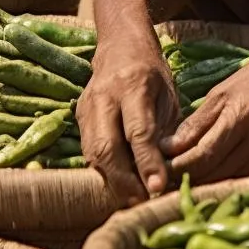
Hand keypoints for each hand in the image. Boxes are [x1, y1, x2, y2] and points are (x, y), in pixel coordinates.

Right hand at [77, 37, 180, 204]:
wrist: (120, 46)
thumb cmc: (153, 74)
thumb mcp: (169, 96)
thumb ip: (166, 130)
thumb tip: (167, 171)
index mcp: (134, 85)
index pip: (138, 131)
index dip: (147, 162)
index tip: (157, 188)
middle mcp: (105, 96)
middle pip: (107, 147)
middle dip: (124, 181)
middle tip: (142, 202)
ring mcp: (87, 107)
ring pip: (93, 153)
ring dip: (112, 181)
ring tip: (133, 200)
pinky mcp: (79, 117)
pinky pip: (89, 151)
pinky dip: (104, 172)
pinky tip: (120, 185)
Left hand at [160, 50, 248, 183]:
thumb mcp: (222, 92)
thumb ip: (196, 122)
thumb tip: (169, 146)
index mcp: (239, 120)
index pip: (202, 156)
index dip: (177, 165)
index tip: (158, 164)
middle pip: (211, 173)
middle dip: (183, 177)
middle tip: (160, 174)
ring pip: (222, 180)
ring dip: (198, 180)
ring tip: (175, 176)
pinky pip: (236, 178)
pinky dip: (216, 178)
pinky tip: (202, 173)